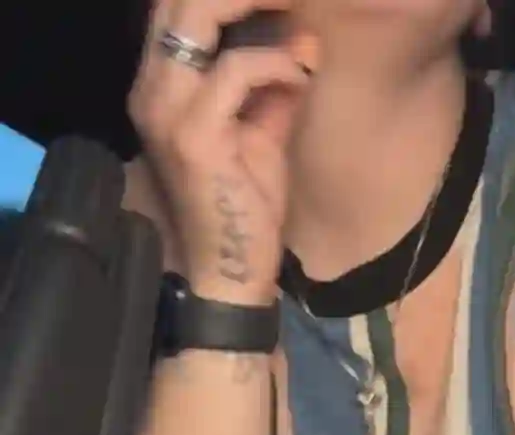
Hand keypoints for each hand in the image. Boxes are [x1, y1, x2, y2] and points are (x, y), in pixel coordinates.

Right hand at [129, 0, 308, 303]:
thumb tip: (304, 39)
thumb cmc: (246, 207)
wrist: (234, 270)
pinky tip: (300, 78)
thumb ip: (274, 84)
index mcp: (161, 87)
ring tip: (294, 8)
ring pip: (197, 14)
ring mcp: (166, 111)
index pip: (176, 8)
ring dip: (252, 3)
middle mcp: (152, 90)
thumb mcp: (263, 133)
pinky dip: (275, 64)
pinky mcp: (193, 135)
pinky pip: (235, 70)